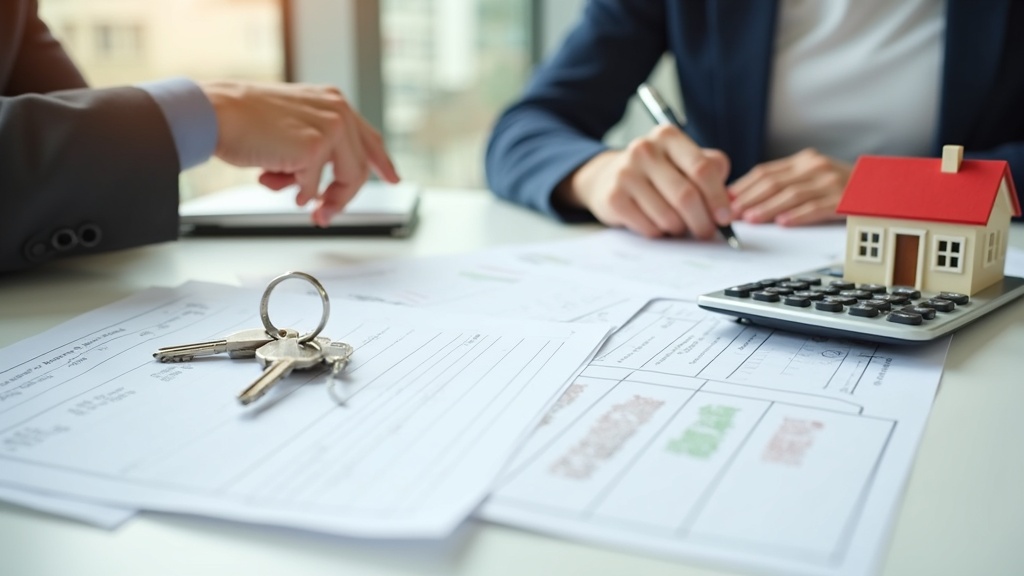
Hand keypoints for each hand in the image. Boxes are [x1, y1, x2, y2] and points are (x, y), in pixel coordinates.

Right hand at [201, 81, 399, 226]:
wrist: (217, 113)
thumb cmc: (243, 121)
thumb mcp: (290, 128)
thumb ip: (315, 147)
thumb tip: (320, 189)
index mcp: (332, 102)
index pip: (368, 137)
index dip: (382, 162)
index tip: (393, 179)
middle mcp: (337, 111)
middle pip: (359, 168)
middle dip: (341, 197)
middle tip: (323, 215)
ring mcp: (330, 127)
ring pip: (346, 180)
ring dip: (322, 200)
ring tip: (299, 202)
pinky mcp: (316, 146)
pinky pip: (314, 186)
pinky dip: (295, 192)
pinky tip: (274, 180)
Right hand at [555, 124, 731, 238]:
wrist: (607, 177)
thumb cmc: (657, 172)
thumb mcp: (684, 160)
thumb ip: (710, 169)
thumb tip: (729, 201)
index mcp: (668, 136)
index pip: (702, 169)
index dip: (718, 198)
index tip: (724, 217)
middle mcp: (644, 150)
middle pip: (686, 196)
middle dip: (702, 221)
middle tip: (706, 232)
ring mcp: (625, 173)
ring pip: (668, 217)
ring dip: (679, 229)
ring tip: (677, 224)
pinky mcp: (613, 198)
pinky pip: (649, 228)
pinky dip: (659, 233)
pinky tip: (656, 223)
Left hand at [728, 148, 849, 225]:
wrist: (883, 186)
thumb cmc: (840, 186)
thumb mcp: (812, 177)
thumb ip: (784, 183)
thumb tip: (743, 199)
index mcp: (804, 161)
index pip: (765, 172)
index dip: (743, 187)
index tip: (724, 201)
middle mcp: (816, 167)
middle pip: (774, 183)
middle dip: (749, 199)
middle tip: (731, 213)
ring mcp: (831, 182)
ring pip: (792, 195)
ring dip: (768, 208)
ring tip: (751, 219)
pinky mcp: (844, 200)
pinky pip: (817, 208)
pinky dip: (798, 215)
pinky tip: (783, 223)